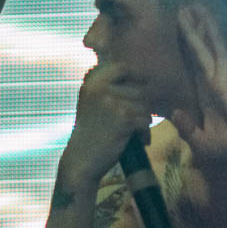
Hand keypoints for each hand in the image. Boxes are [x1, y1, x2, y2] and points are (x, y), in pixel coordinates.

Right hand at [57, 61, 150, 190]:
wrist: (81, 160)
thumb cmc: (90, 133)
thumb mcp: (91, 103)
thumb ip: (107, 88)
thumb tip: (139, 76)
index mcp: (92, 83)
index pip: (121, 67)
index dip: (135, 76)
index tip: (141, 86)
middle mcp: (100, 89)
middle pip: (138, 89)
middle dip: (142, 107)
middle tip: (135, 123)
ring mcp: (112, 103)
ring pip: (144, 106)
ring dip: (144, 121)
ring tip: (134, 133)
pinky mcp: (123, 118)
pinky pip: (145, 120)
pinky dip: (144, 133)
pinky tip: (137, 140)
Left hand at [170, 5, 226, 160]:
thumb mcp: (201, 141)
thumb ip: (187, 128)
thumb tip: (174, 113)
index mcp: (207, 93)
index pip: (193, 65)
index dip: (187, 48)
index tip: (181, 30)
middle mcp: (213, 81)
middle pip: (199, 50)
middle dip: (193, 29)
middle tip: (184, 6)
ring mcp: (220, 78)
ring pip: (207, 47)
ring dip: (199, 27)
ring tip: (191, 6)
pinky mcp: (225, 81)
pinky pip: (214, 57)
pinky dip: (207, 41)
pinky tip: (202, 26)